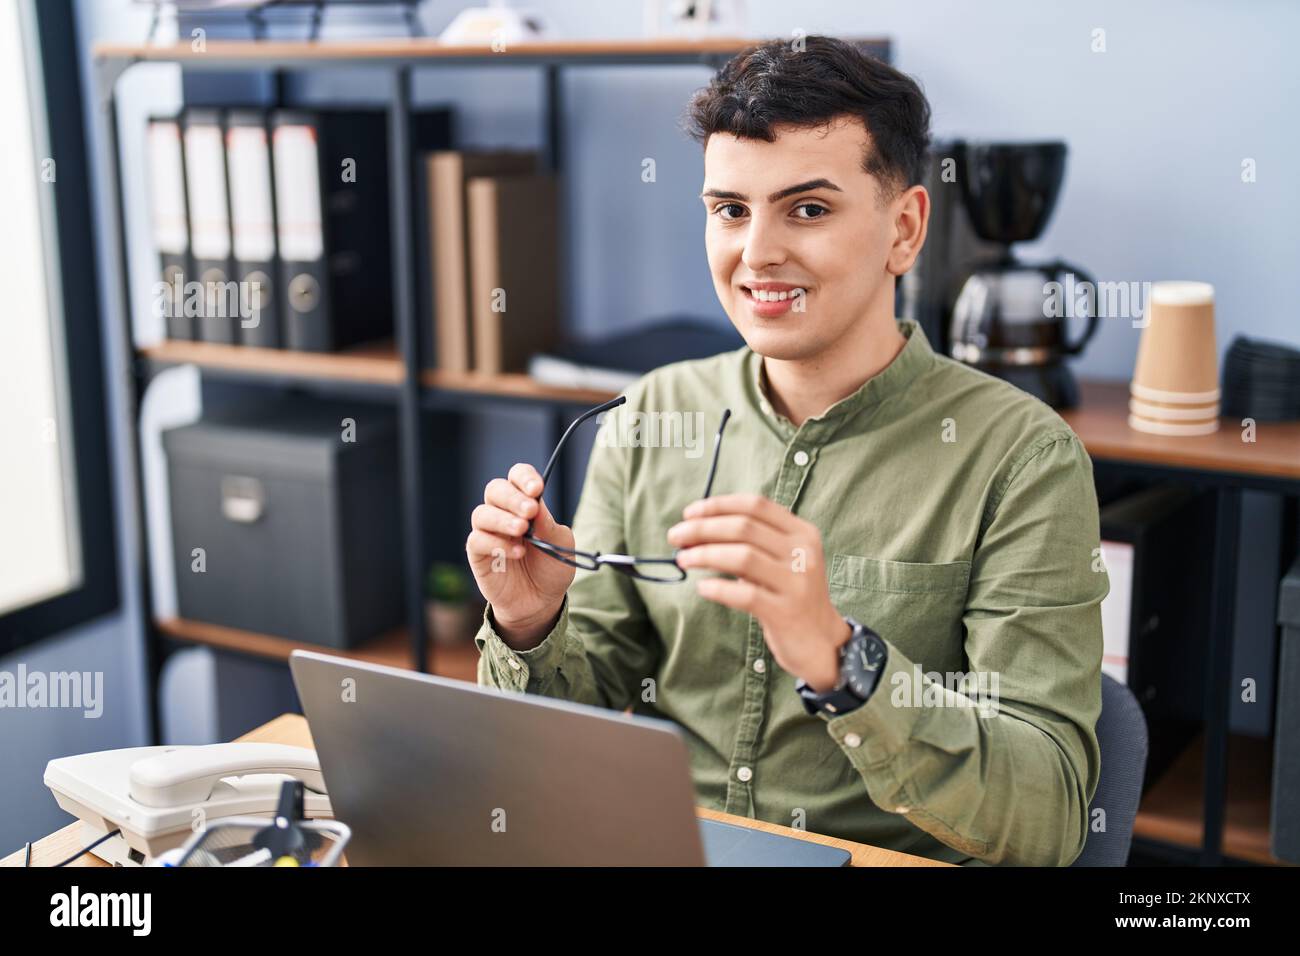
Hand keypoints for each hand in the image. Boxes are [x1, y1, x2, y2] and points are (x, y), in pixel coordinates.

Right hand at [466, 462, 574, 645]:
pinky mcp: (477, 554)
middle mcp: (502, 513)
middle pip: (495, 489)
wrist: (541, 601)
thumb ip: (549, 525)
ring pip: (481, 513)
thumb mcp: (561, 545)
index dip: (524, 477)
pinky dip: (496, 544)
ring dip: (502, 519)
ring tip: (522, 530)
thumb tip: (537, 505)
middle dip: (513, 497)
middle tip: (530, 511)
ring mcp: (488, 532)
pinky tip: (516, 553)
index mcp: (524, 503)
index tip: (537, 489)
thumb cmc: (551, 567)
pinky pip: (477, 540)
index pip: (517, 477)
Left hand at [666, 493, 849, 690]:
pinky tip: (702, 588)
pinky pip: (745, 594)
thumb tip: (696, 530)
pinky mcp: (785, 611)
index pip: (756, 505)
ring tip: (683, 560)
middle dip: (702, 528)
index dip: (718, 506)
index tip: (689, 514)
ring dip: (705, 555)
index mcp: (801, 532)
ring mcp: (797, 582)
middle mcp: (803, 553)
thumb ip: (752, 542)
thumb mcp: (782, 560)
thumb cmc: (790, 595)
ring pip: (742, 557)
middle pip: (744, 527)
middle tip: (675, 537)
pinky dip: (718, 588)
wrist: (821, 642)